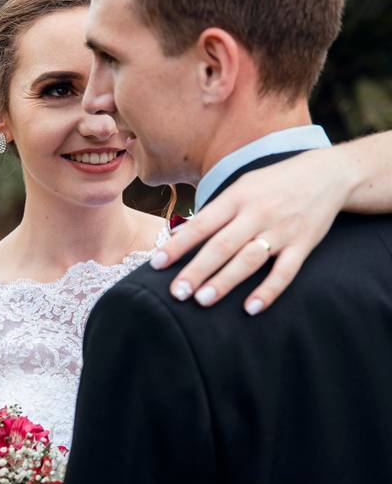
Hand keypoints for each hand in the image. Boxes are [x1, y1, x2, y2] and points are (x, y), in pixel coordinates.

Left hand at [151, 146, 352, 313]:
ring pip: (249, 260)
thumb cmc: (273, 184)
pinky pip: (285, 272)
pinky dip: (269, 291)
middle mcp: (257, 214)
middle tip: (176, 293)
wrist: (327, 174)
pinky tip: (251, 308)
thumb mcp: (242, 187)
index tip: (156, 265)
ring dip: (225, 281)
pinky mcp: (302, 245)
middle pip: (222, 246)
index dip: (178, 245)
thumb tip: (178, 235)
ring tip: (203, 301)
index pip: (201, 224)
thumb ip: (214, 212)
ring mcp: (281, 231)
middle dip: (197, 270)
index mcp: (237, 197)